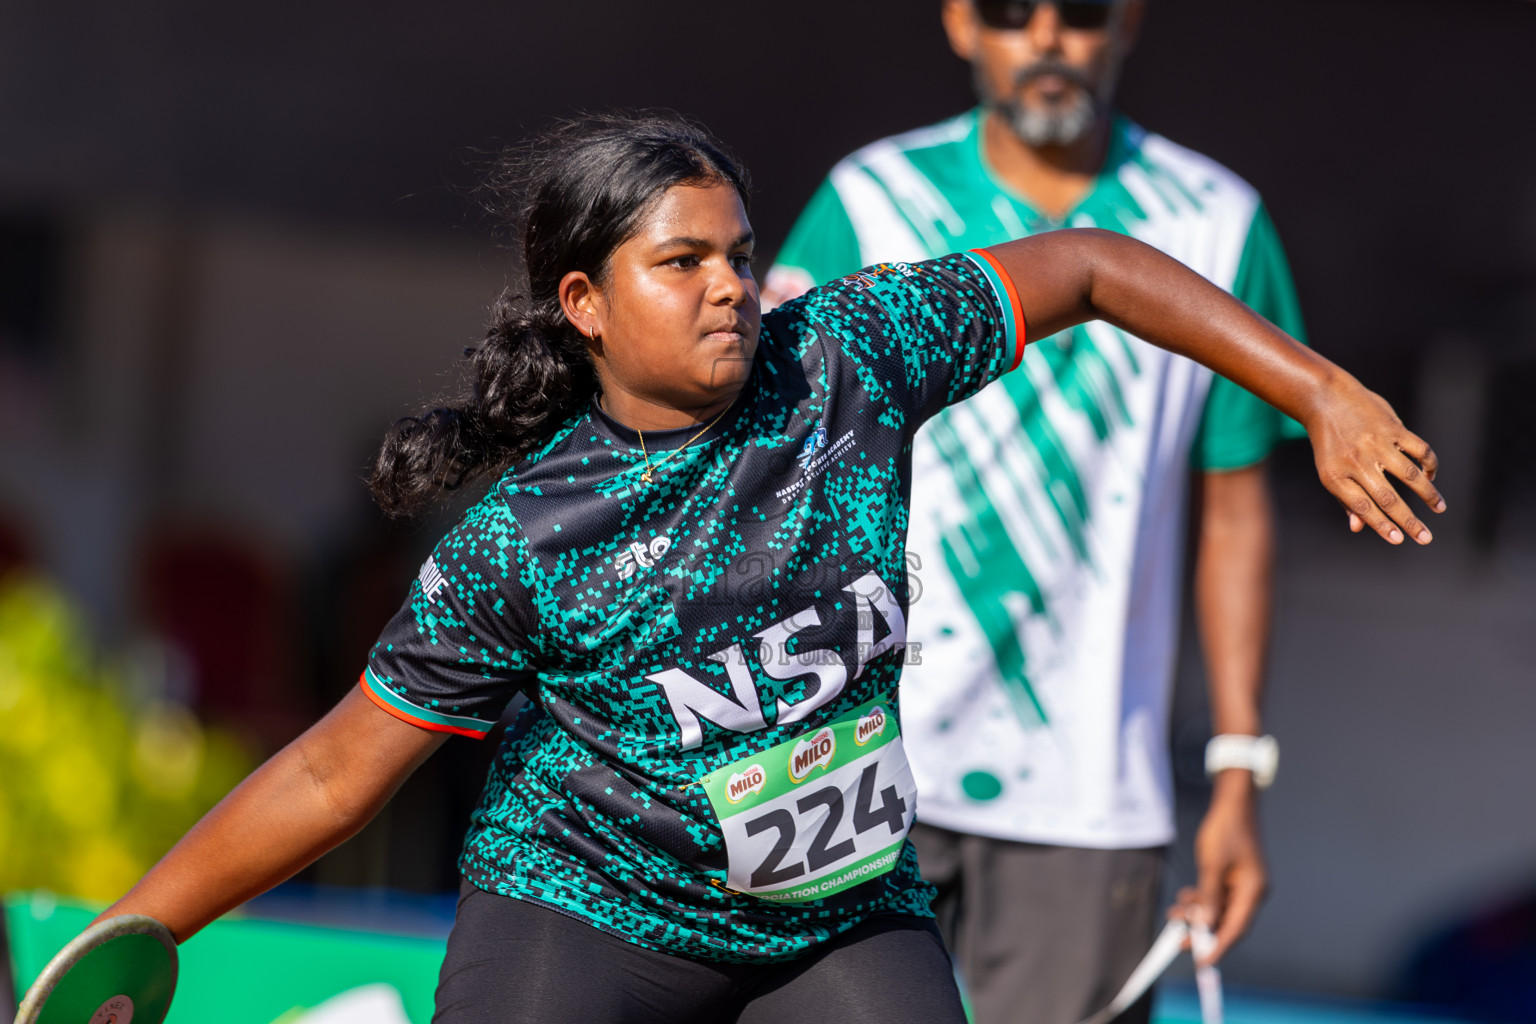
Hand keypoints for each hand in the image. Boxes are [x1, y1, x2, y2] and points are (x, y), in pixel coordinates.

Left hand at [1171, 774, 1266, 965]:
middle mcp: (1251, 892)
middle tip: (1178, 941)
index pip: (1236, 929)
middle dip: (1202, 932)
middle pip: (1227, 922)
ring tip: (1174, 915)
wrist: (1233, 803)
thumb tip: (1204, 925)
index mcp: (1253, 891)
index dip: (1218, 947)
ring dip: (1198, 915)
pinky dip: (1202, 901)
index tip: (1201, 963)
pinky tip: (1185, 900)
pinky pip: (1218, 897)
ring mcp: (1243, 884)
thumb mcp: (1211, 865)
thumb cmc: (1225, 830)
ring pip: (1219, 910)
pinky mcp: (1234, 877)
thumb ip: (1208, 897)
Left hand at [1304, 373, 1444, 544]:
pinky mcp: (1392, 428)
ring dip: (1428, 495)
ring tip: (1439, 508)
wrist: (1326, 398)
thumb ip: (1345, 499)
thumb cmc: (1328, 442)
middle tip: (1426, 539)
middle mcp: (1355, 461)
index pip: (1362, 507)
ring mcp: (1375, 443)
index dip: (1381, 526)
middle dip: (1409, 522)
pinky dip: (1429, 465)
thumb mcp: (1328, 470)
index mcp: (1334, 476)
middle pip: (1388, 498)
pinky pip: (1419, 450)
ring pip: (1410, 476)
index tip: (1399, 540)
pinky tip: (1430, 477)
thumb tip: (1358, 528)